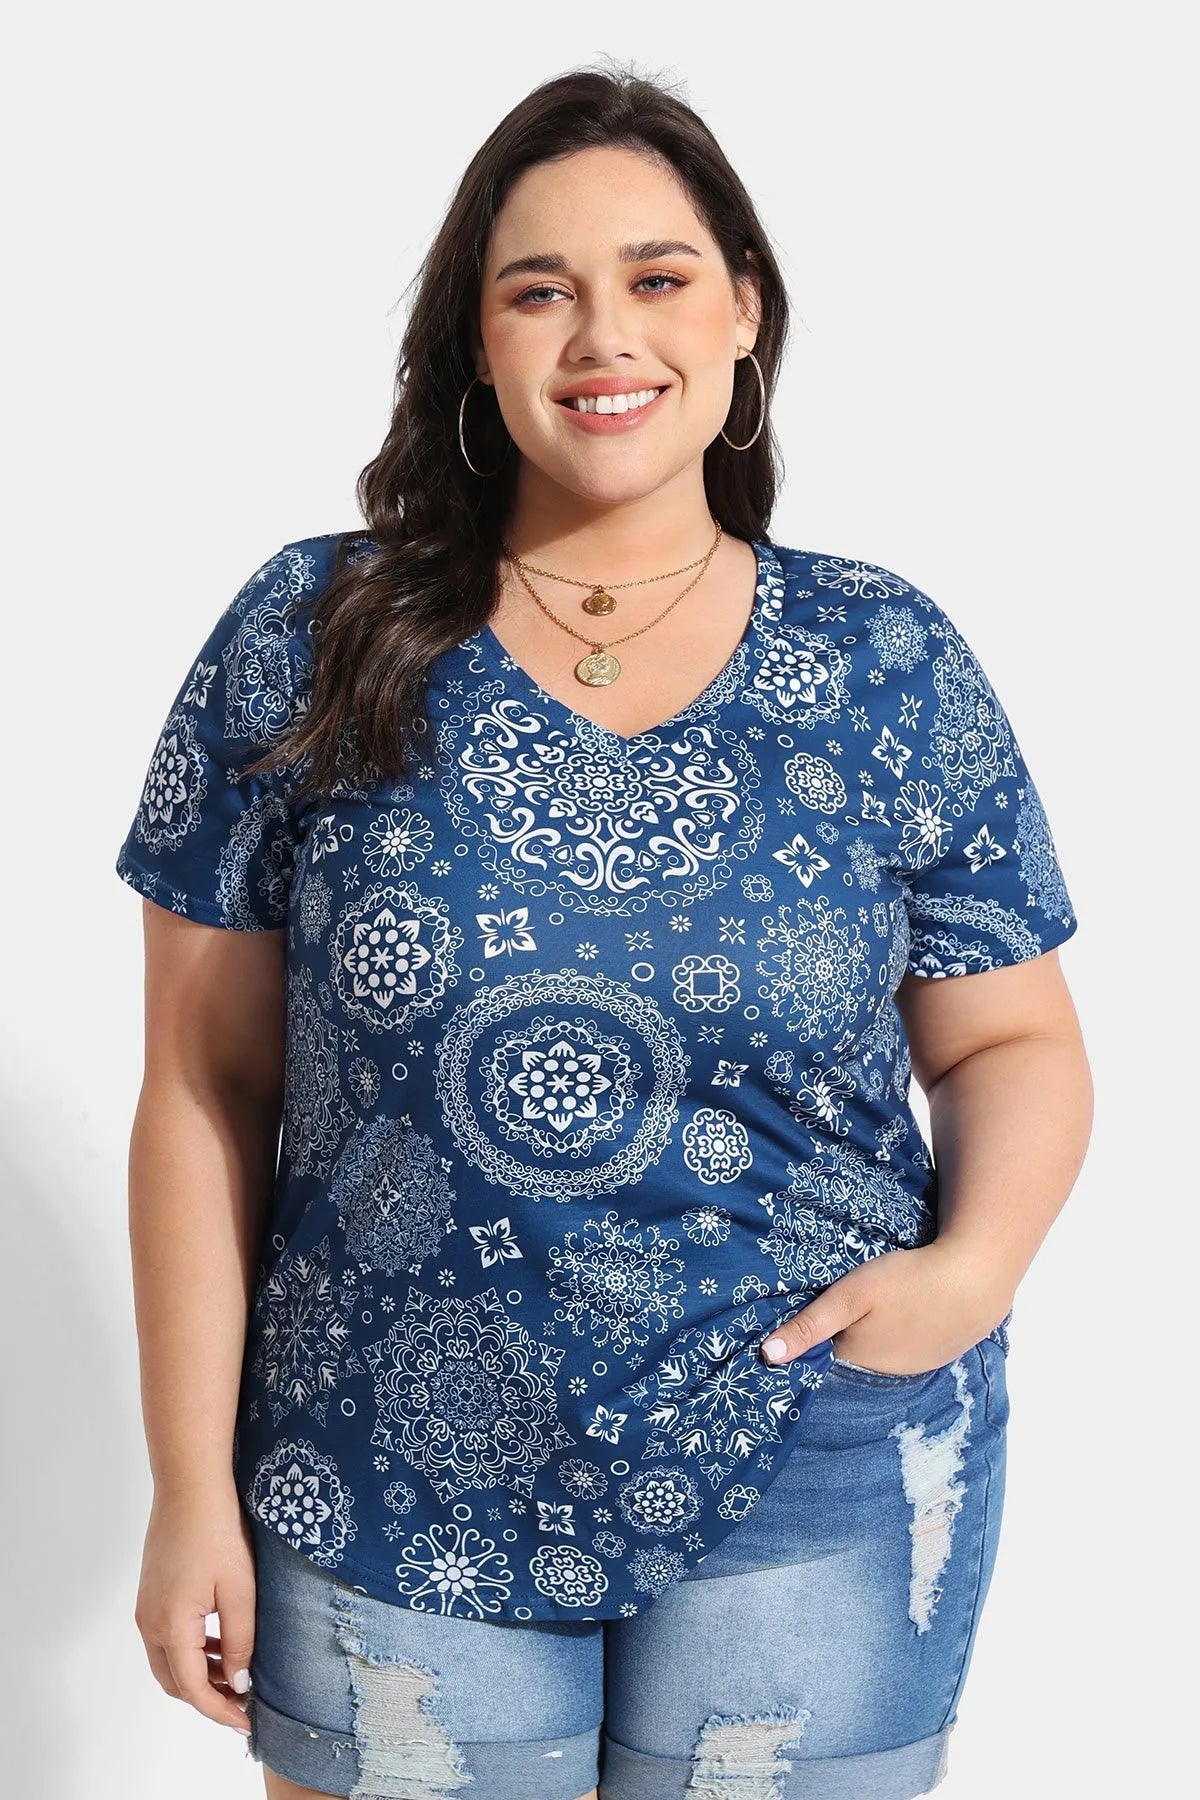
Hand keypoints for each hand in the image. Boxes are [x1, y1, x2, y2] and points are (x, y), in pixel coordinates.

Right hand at [134, 1486, 256, 1735]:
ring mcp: (147, 1608)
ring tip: (236, 1672)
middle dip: (207, 1697)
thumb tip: (237, 1684)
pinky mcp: (151, 1593)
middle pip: (175, 1681)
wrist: (190, 1487)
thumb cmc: (218, 1532)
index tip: (246, 1721)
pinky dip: (192, 1650)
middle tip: (243, 1701)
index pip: (193, 1689)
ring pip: (169, 1661)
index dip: (219, 1710)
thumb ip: (239, 1642)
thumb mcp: (239, 1590)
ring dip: (199, 1673)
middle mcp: (150, 1623)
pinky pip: (167, 1638)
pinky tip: (220, 1641)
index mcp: (171, 1626)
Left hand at [759, 1241, 1012, 1373]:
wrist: (976, 1279)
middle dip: (842, 1335)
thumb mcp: (852, 1295)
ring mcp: (914, 1367)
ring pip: (880, 1352)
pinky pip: (906, 1348)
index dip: (810, 1337)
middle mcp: (883, 1373)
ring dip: (874, 1334)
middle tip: (845, 1303)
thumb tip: (767, 1357)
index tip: (805, 1316)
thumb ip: (810, 1325)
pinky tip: (905, 1311)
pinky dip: (900, 1333)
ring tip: (878, 1305)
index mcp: (857, 1359)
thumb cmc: (908, 1282)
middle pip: (850, 1354)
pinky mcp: (938, 1354)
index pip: (821, 1356)